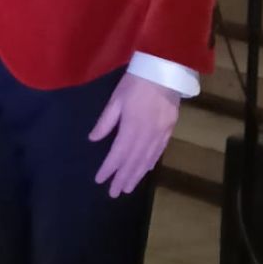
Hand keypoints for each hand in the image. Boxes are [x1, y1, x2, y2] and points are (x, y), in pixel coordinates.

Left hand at [89, 71, 180, 196]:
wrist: (165, 70)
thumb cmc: (136, 81)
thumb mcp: (116, 99)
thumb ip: (105, 122)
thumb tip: (93, 139)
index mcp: (131, 127)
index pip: (117, 154)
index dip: (108, 168)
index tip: (100, 180)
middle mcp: (146, 134)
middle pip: (133, 161)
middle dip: (122, 178)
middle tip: (114, 193)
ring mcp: (160, 133)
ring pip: (146, 160)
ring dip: (136, 175)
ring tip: (128, 188)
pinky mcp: (169, 129)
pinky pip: (159, 151)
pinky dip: (150, 163)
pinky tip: (145, 170)